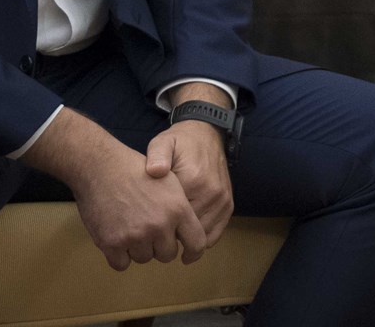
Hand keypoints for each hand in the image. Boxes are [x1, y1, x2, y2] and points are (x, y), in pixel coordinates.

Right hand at [23, 108, 206, 270]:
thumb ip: (181, 210)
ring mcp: (135, 236)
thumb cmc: (134, 170)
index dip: (193, 252)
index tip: (186, 255)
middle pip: (167, 255)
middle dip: (159, 246)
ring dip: (137, 248)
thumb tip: (186, 236)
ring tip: (129, 224)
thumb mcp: (169, 182)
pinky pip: (121, 264)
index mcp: (178, 208)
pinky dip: (118, 255)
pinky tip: (115, 235)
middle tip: (146, 227)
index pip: (197, 244)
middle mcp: (159, 225)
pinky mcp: (112, 243)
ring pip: (144, 259)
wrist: (99, 166)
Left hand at [147, 113, 234, 249]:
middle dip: (170, 235)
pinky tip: (186, 237)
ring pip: (201, 236)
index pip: (173, 217)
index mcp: (193, 179)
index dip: (158, 225)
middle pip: (187, 230)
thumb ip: (157, 156)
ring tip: (169, 237)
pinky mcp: (228, 205)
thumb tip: (155, 171)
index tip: (146, 224)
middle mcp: (212, 192)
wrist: (207, 133)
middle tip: (154, 235)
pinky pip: (215, 234)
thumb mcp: (163, 142)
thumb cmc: (181, 142)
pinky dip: (200, 239)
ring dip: (186, 240)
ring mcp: (222, 200)